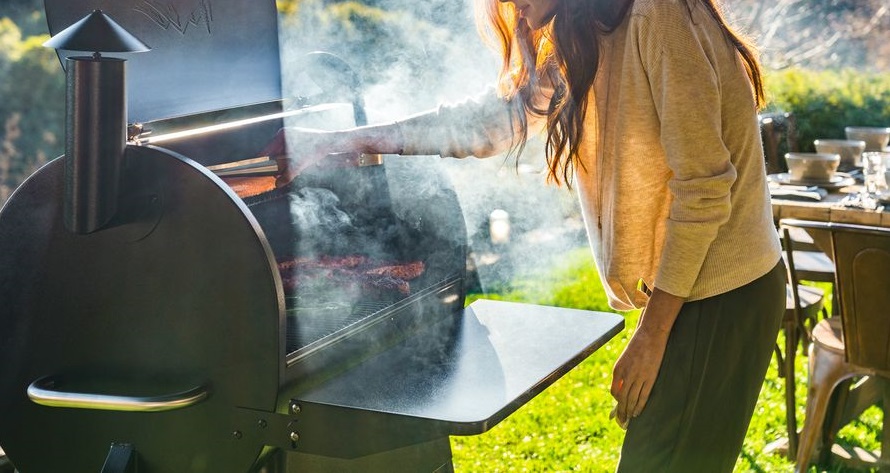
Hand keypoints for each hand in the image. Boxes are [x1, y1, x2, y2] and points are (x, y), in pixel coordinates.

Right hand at [259, 127, 334, 186]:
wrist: (330, 143)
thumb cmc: (314, 149)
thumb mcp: (298, 165)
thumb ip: (287, 175)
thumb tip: (277, 184)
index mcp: (281, 135)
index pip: (268, 151)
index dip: (264, 162)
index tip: (260, 170)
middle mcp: (286, 133)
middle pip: (276, 153)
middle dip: (278, 165)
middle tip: (278, 175)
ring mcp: (294, 135)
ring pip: (285, 153)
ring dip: (286, 163)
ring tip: (289, 171)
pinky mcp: (301, 139)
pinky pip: (292, 151)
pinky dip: (292, 159)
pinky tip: (297, 166)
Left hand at [609, 288, 681, 426]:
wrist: (650, 334)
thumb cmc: (638, 346)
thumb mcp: (625, 359)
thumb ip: (622, 374)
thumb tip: (621, 389)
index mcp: (618, 370)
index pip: (614, 392)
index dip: (616, 403)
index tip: (618, 410)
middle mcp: (626, 375)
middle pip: (622, 399)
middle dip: (622, 412)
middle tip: (621, 423)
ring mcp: (638, 377)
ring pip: (632, 400)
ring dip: (630, 412)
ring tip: (629, 421)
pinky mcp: (650, 377)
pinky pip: (643, 396)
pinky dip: (640, 406)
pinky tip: (638, 413)